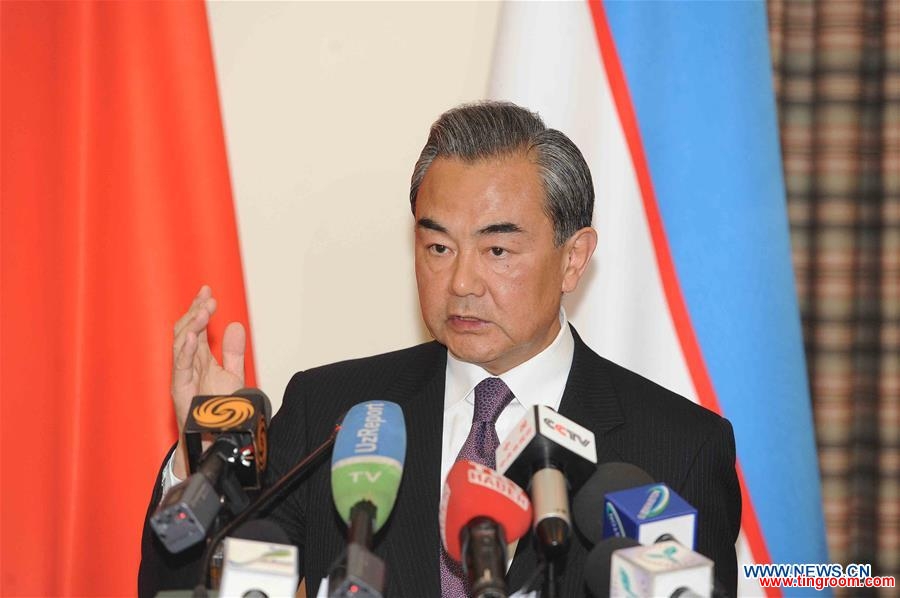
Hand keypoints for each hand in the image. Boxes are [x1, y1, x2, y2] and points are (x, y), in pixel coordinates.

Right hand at [170, 285, 245, 476]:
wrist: (216, 442)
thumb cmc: (220, 412)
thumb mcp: (232, 376)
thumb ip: (233, 352)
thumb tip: (236, 325)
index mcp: (198, 358)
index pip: (196, 328)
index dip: (199, 308)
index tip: (207, 290)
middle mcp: (187, 365)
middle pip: (186, 331)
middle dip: (195, 312)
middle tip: (208, 298)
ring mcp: (182, 377)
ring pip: (181, 345)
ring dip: (192, 326)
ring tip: (203, 310)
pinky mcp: (181, 392)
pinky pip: (180, 368)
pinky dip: (185, 351)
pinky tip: (192, 337)